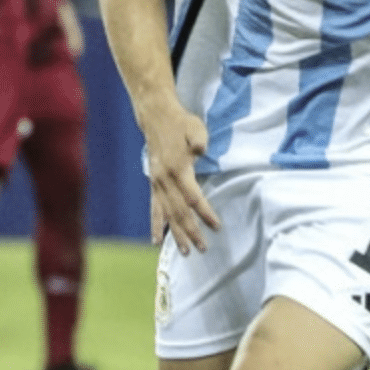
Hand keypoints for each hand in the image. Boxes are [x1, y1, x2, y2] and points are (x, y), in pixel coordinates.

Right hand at [141, 101, 219, 253]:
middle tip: (203, 248)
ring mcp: (157, 183)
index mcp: (178, 167)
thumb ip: (198, 139)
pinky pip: (154, 208)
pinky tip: (156, 240)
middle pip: (179, 211)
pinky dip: (155, 224)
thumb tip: (201, 149)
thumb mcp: (194, 127)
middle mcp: (165, 179)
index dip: (204, 212)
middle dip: (191, 231)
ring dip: (176, 233)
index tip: (216, 226)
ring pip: (166, 213)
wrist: (156, 118)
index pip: (192, 197)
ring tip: (185, 252)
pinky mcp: (153, 184)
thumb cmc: (181, 123)